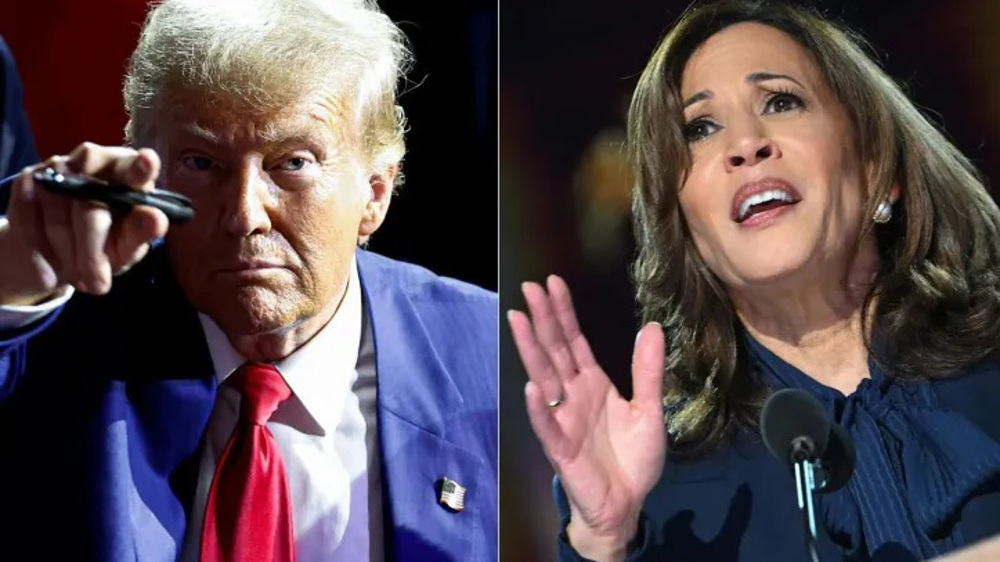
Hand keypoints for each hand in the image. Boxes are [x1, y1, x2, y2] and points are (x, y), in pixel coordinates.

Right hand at [0, 143, 168, 305]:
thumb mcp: (128, 244)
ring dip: (68, 257)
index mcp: (128, 170)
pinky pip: (31, 222)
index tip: (148, 162)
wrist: (61, 249)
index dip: (140, 167)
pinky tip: (56, 257)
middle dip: (92, 255)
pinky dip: (43, 248)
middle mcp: (93, 159)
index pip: (135, 167)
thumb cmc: (109, 242)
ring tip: (80, 274)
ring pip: (58, 220)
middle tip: (98, 284)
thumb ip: (142, 232)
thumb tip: (156, 219)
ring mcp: (57, 166)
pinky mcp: (27, 180)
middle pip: (90, 210)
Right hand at [507, 275, 666, 560]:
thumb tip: (653, 326)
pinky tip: (531, 386)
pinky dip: (538, 407)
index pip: (573, 341)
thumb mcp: (650, 409)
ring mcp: (563, 420)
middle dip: (542, 320)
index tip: (553, 283)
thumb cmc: (633, 459)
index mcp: (592, 384)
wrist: (627, 504)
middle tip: (529, 288)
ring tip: (518, 321)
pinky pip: (547, 425)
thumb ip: (648, 371)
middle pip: (554, 351)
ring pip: (543, 378)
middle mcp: (572, 396)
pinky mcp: (561, 448)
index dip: (563, 313)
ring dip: (531, 350)